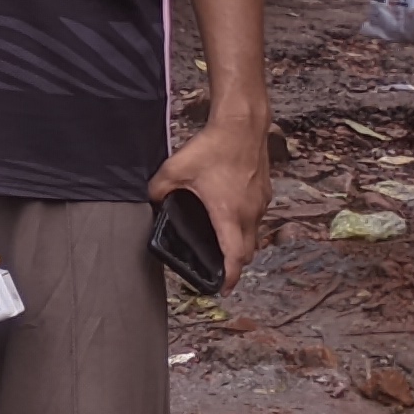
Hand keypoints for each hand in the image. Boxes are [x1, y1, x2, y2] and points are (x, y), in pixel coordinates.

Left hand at [146, 114, 268, 290]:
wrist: (242, 124)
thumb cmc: (214, 147)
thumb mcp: (175, 170)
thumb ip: (158, 190)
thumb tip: (150, 200)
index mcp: (229, 215)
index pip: (234, 257)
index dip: (229, 277)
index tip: (222, 288)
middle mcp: (250, 213)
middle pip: (248, 251)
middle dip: (233, 264)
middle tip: (218, 270)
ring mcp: (261, 202)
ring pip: (254, 234)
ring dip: (240, 244)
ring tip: (222, 245)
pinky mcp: (264, 191)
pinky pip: (257, 217)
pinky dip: (245, 225)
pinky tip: (229, 217)